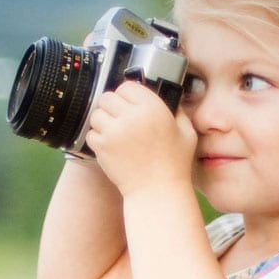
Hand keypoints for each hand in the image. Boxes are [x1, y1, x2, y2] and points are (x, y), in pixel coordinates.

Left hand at [84, 81, 196, 197]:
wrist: (157, 192)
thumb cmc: (174, 165)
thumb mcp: (186, 132)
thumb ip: (177, 110)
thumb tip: (169, 96)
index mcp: (153, 108)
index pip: (127, 86)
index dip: (128, 94)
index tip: (130, 103)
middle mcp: (132, 117)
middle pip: (107, 97)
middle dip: (113, 106)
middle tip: (120, 118)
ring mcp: (114, 132)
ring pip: (96, 113)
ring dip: (103, 120)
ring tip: (115, 131)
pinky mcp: (102, 147)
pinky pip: (91, 133)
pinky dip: (98, 138)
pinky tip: (111, 145)